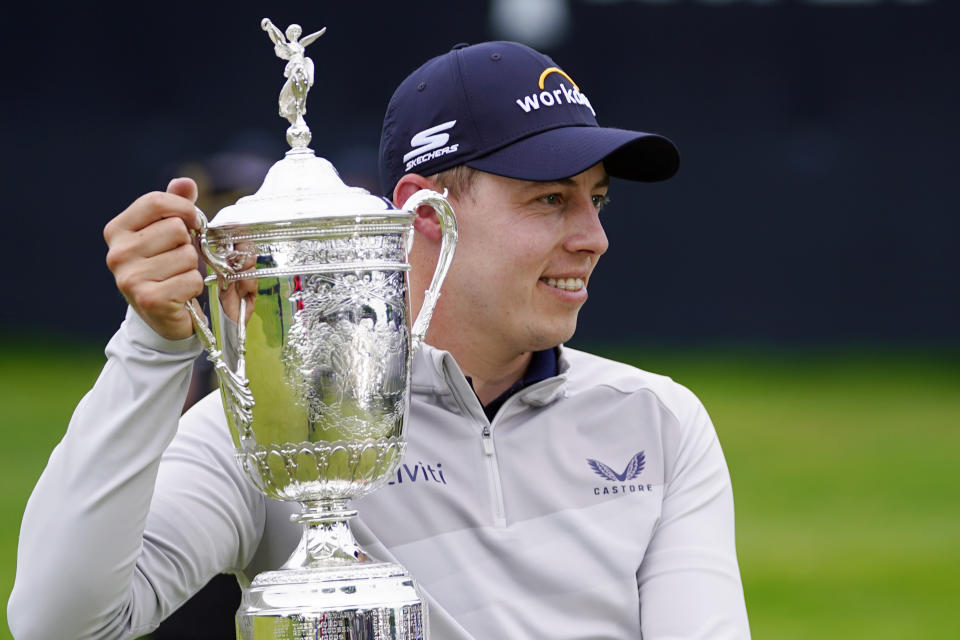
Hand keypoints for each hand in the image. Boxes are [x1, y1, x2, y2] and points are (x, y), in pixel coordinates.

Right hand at [104, 178, 203, 339]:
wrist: (161, 316)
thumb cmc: (165, 267)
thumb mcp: (166, 233)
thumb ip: (175, 206)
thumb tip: (186, 183)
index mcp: (118, 230)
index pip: (155, 201)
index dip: (183, 208)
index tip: (192, 221)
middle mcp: (118, 253)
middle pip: (176, 229)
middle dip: (188, 244)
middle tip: (178, 260)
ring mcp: (130, 278)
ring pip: (187, 255)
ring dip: (192, 267)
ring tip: (177, 277)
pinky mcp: (148, 299)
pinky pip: (191, 279)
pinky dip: (194, 287)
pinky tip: (181, 294)